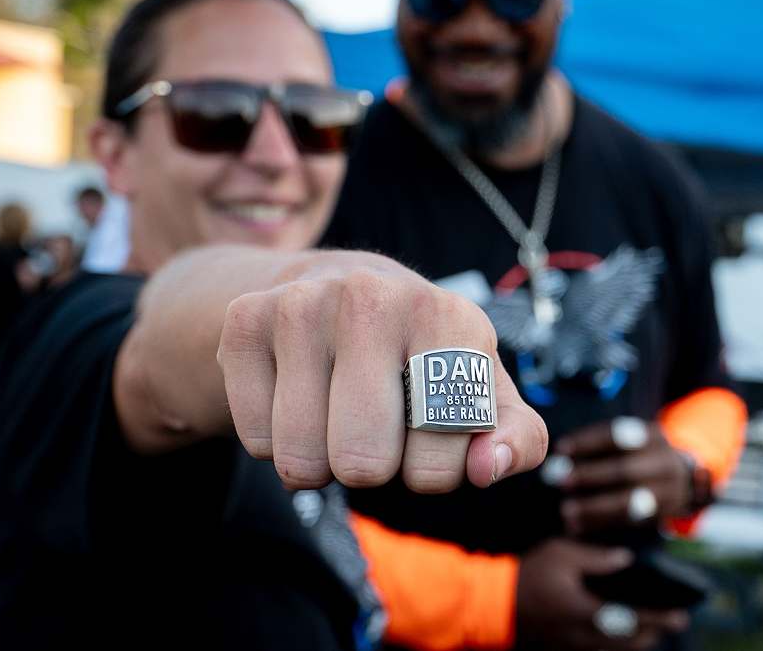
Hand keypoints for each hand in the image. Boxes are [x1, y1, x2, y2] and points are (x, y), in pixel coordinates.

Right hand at [218, 250, 547, 492]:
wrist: (327, 290)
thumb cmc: (415, 355)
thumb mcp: (478, 388)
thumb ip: (516, 436)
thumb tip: (487, 468)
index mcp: (447, 315)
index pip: (441, 462)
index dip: (432, 472)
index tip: (424, 433)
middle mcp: (373, 296)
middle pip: (364, 464)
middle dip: (370, 469)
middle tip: (373, 429)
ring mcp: (303, 302)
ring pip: (301, 459)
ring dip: (317, 462)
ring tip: (332, 414)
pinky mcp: (245, 318)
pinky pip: (255, 439)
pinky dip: (272, 440)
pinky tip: (292, 395)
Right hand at [515, 539, 689, 649]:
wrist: (493, 602)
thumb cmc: (527, 575)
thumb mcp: (560, 555)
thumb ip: (595, 558)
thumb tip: (625, 559)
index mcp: (587, 611)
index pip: (635, 619)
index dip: (660, 618)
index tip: (679, 615)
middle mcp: (584, 635)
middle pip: (629, 643)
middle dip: (652, 634)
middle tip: (668, 624)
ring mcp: (572, 646)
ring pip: (615, 650)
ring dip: (635, 641)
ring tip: (648, 630)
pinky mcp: (561, 649)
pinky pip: (595, 650)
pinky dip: (612, 644)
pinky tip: (615, 634)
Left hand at [554, 420, 691, 534]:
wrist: (686, 479)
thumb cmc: (642, 455)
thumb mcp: (633, 440)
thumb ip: (602, 447)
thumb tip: (560, 456)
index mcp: (651, 437)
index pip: (616, 436)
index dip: (587, 442)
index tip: (561, 449)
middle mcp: (663, 463)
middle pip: (624, 470)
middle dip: (590, 475)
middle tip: (562, 481)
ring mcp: (667, 492)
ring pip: (628, 502)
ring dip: (593, 508)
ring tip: (566, 511)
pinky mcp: (661, 515)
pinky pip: (628, 522)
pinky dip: (600, 524)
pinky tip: (577, 527)